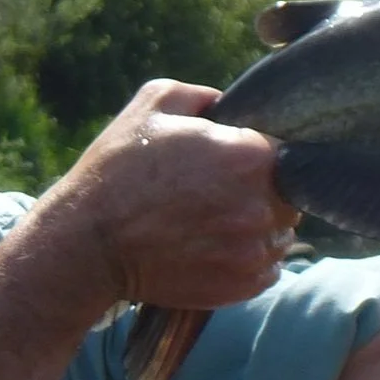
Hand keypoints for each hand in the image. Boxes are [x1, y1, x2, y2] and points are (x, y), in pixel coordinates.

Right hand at [35, 80, 299, 312]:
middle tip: (219, 193)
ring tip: (213, 223)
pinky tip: (214, 248)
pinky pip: (269, 268)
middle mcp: (263, 204)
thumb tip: (233, 105)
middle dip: (263, 189)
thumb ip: (206, 96)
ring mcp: (256, 249)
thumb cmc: (118, 169)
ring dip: (258, 227)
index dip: (257, 153)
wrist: (89, 244)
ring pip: (281, 232)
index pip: (285, 148)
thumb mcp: (155, 103)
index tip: (229, 160)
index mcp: (251, 155)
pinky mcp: (245, 284)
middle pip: (289, 192)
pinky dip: (249, 259)